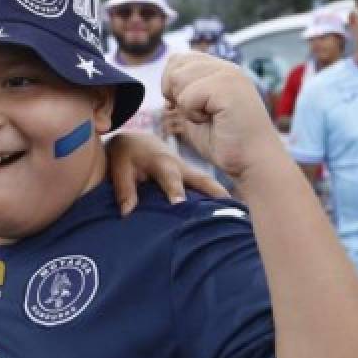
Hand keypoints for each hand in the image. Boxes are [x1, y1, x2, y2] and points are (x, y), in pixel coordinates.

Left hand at [106, 131, 228, 214]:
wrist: (137, 139)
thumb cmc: (127, 153)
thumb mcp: (119, 167)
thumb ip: (124, 189)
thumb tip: (127, 213)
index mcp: (161, 161)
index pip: (170, 177)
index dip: (175, 190)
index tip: (180, 205)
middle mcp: (180, 165)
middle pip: (202, 180)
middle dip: (216, 193)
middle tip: (230, 211)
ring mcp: (189, 171)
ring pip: (208, 184)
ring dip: (222, 198)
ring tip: (239, 218)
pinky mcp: (191, 177)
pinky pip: (206, 187)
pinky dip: (217, 199)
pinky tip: (230, 216)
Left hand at [162, 53, 281, 179]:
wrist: (253, 162)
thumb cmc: (225, 141)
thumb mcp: (197, 110)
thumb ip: (184, 91)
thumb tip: (165, 81)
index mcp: (220, 69)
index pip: (178, 59)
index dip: (171, 84)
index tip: (186, 106)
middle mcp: (225, 67)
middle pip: (175, 66)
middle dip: (175, 93)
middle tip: (198, 113)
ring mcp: (228, 75)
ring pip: (178, 79)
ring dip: (185, 106)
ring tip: (208, 117)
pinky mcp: (227, 88)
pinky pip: (187, 97)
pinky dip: (192, 115)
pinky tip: (213, 121)